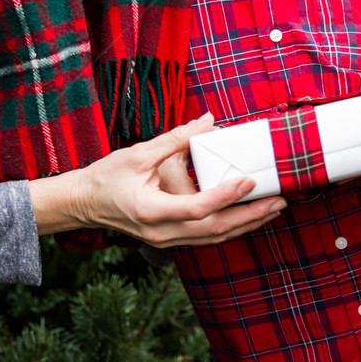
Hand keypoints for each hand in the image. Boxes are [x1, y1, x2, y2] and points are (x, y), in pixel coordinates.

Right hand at [30, 113, 286, 246]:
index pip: (197, 208)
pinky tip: (246, 215)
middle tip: (277, 200)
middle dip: (249, 216)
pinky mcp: (169, 238)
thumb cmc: (106, 177)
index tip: (247, 180)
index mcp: (152, 211)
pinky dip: (228, 226)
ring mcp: (166, 240)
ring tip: (271, 208)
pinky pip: (205, 237)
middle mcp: (162, 233)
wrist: (83, 204)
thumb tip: (207, 121)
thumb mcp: (139, 153)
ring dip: (244, 224)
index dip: (225, 195)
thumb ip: (176, 139)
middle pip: (214, 230)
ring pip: (213, 238)